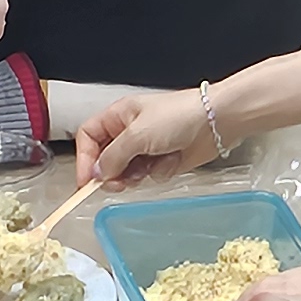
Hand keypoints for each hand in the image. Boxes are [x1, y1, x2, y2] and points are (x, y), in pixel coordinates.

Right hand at [74, 87, 215, 191]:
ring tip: (149, 167)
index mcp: (118, 116)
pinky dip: (158, 172)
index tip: (86, 181)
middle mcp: (129, 132)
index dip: (84, 159)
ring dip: (135, 175)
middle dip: (111, 173)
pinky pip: (149, 176)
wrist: (216, 122)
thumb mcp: (137, 134)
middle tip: (118, 184)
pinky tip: (171, 161)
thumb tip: (97, 173)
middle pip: (105, 159)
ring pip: (126, 172)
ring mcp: (146, 148)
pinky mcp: (163, 161)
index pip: (88, 137)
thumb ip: (113, 156)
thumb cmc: (178, 117)